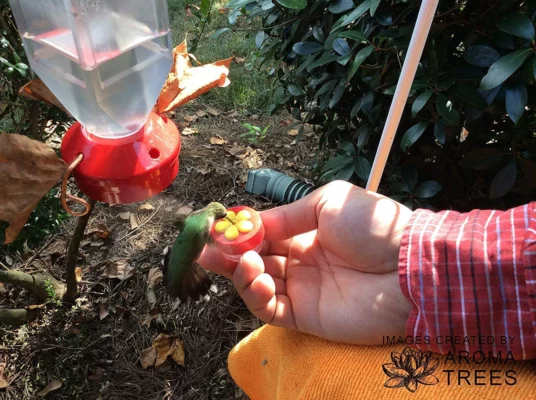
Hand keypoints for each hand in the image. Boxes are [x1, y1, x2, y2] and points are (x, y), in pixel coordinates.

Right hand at [198, 181, 412, 344]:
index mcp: (305, 233)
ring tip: (244, 264)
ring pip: (257, 286)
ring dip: (242, 275)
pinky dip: (256, 297)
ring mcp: (302, 290)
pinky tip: (258, 280)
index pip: (263, 235)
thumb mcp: (327, 203)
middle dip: (229, 256)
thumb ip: (287, 215)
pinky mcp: (306, 317)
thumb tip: (251, 222)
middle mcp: (300, 261)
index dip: (239, 233)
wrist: (408, 266)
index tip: (217, 229)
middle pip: (254, 261)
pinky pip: (270, 310)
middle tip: (205, 251)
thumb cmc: (372, 226)